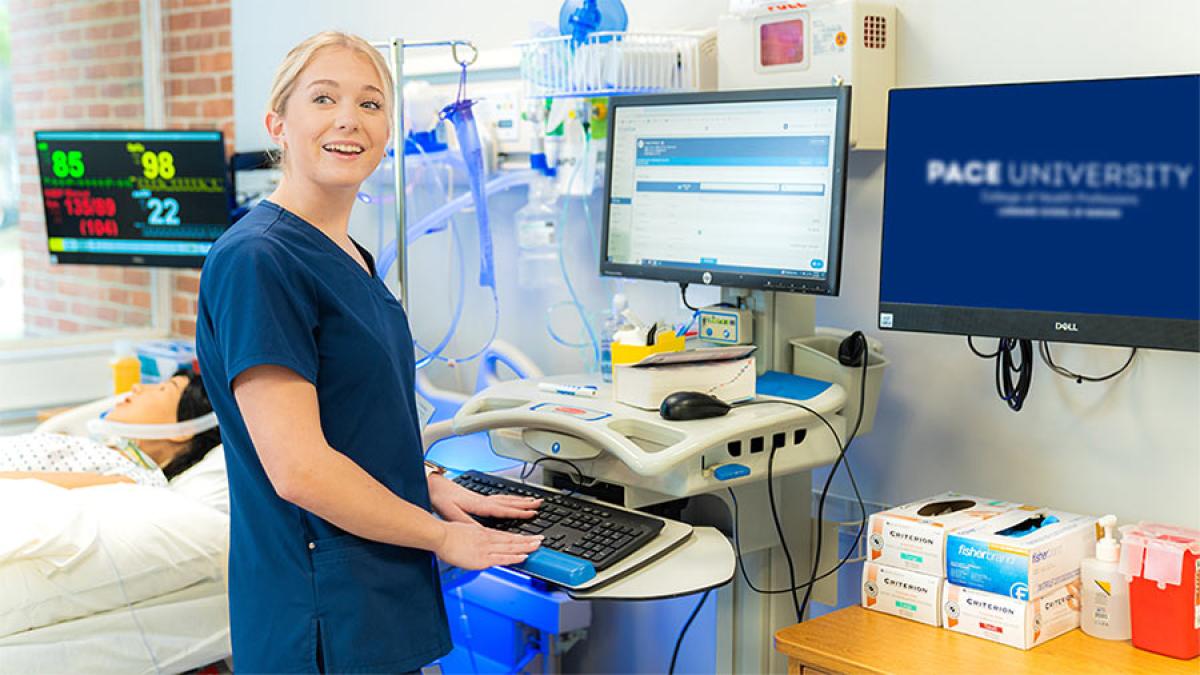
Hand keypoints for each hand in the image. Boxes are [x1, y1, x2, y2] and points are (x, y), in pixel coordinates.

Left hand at [427, 473, 542, 523]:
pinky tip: (511, 502)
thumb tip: (481, 532)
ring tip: (531, 501)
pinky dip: (509, 500)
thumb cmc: (440, 497)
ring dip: (519, 500)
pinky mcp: (477, 498)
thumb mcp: (452, 513)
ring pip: (505, 498)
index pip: (502, 509)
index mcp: (478, 504)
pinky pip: (499, 498)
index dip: (518, 512)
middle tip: (539, 504)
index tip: (531, 513)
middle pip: (508, 501)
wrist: (432, 484)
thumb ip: (466, 522)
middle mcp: (483, 499)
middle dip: (525, 503)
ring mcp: (481, 497)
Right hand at [434, 521, 542, 569]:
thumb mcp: (465, 531)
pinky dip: (514, 557)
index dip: (519, 537)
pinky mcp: (482, 558)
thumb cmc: (448, 534)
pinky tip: (524, 556)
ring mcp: (487, 548)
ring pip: (511, 548)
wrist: (440, 535)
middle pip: (512, 540)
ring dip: (526, 547)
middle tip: (541, 540)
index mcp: (484, 533)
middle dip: (528, 541)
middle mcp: (488, 539)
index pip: (505, 536)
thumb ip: (474, 536)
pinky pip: (502, 558)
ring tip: (538, 546)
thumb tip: (477, 540)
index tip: (529, 537)